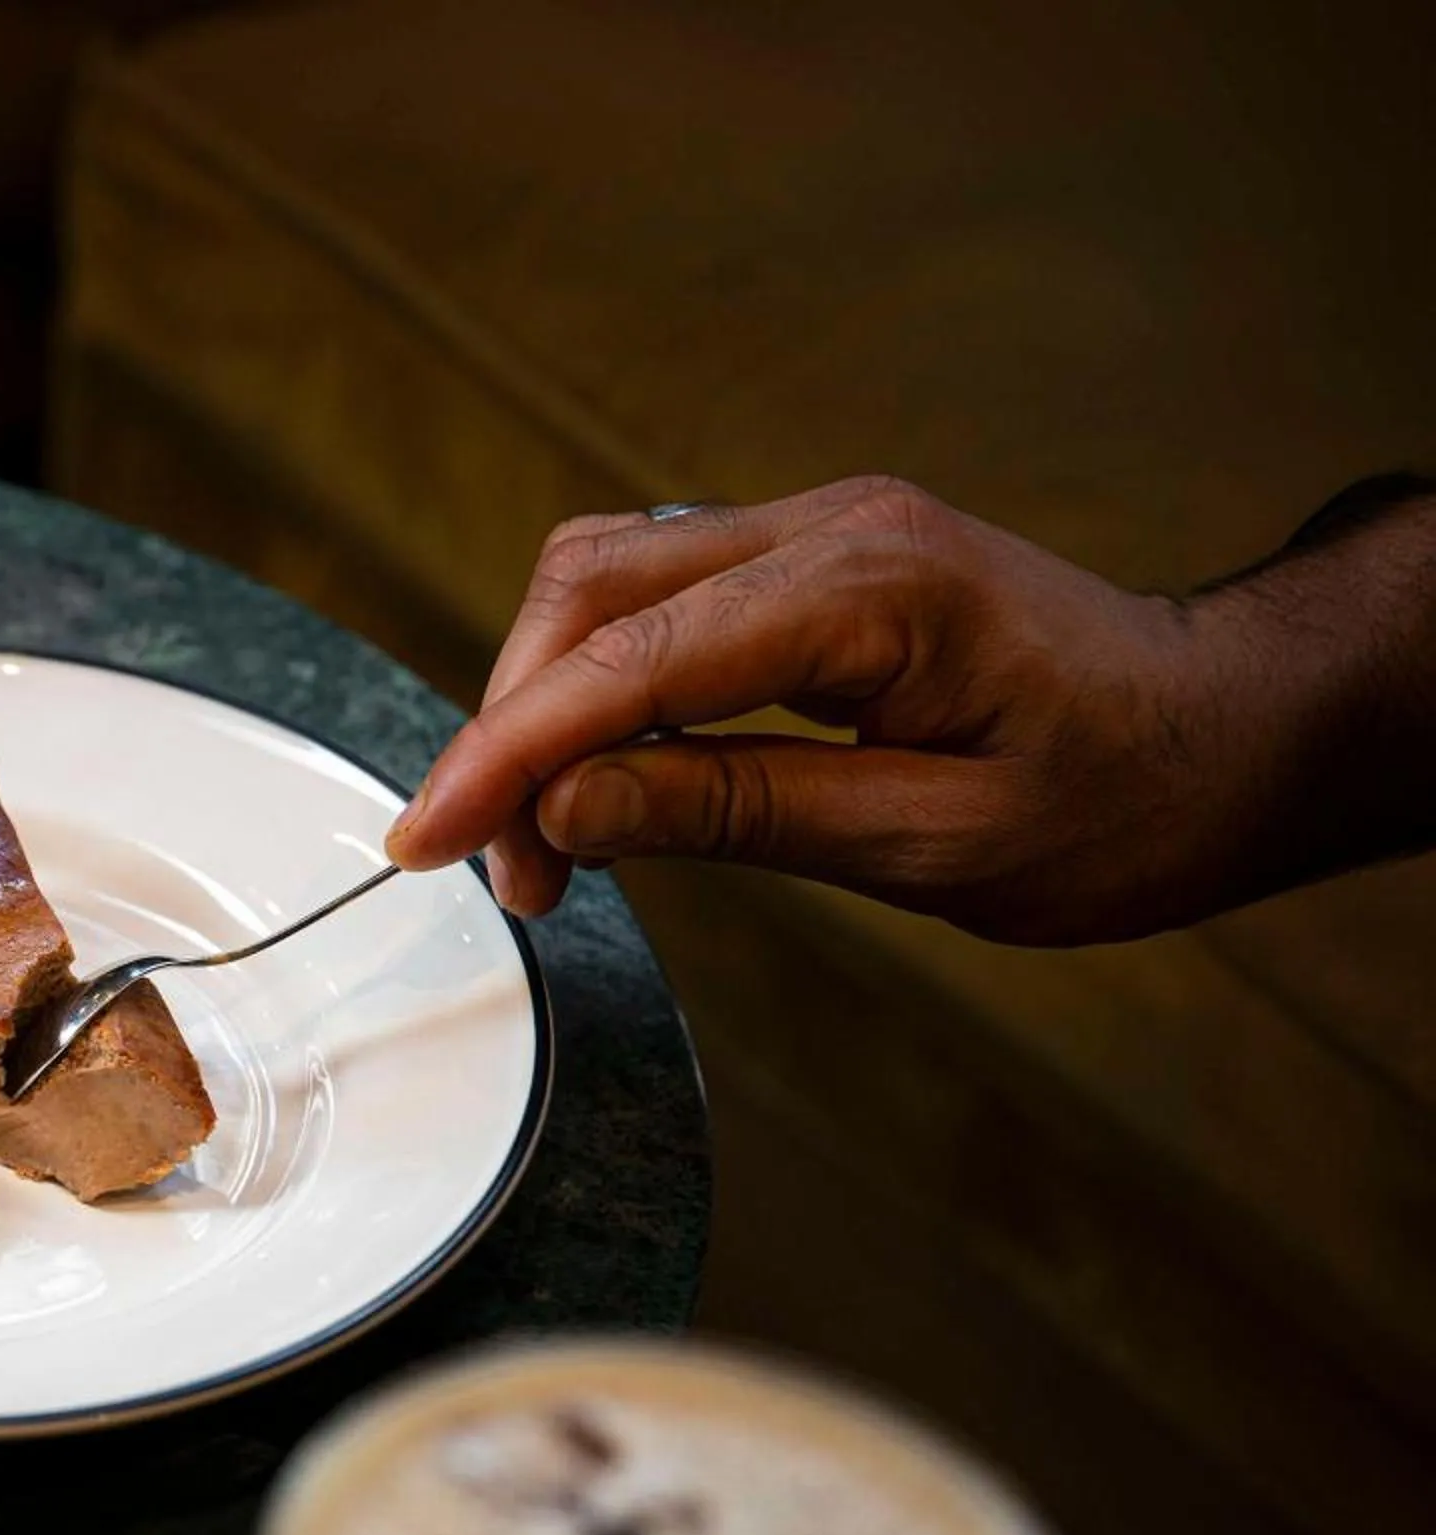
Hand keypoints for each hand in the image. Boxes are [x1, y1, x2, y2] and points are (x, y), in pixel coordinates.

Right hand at [383, 476, 1428, 945]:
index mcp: (874, 590)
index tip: (431, 839)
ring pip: (606, 578)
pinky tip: (604, 775)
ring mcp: (822, 528)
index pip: (630, 660)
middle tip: (505, 874)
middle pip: (588, 588)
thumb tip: (568, 815)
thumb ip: (737, 812)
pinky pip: (660, 594)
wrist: (1236, 733)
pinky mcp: (816, 559)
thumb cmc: (1126, 799)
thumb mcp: (933, 845)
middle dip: (511, 727)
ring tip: (546, 843)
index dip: (508, 753)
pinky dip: (598, 680)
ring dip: (543, 700)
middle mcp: (833, 526)